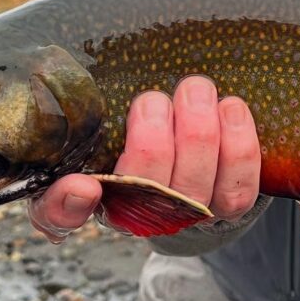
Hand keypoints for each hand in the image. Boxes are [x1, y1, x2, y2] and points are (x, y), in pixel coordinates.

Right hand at [28, 76, 260, 242]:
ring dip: (196, 134)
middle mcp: (134, 214)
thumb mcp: (101, 120)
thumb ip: (81, 109)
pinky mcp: (229, 205)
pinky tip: (230, 107)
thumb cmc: (137, 129)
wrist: (191, 163)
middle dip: (151, 143)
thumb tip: (60, 86)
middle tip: (153, 100)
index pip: (59, 215)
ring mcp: (185, 214)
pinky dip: (238, 144)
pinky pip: (240, 185)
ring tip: (195, 89)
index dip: (67, 206)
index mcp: (86, 190)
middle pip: (142, 192)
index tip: (82, 185)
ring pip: (193, 187)